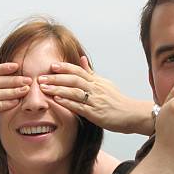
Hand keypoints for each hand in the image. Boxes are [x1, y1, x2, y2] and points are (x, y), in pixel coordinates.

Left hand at [38, 57, 153, 134]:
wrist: (131, 115)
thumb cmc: (117, 100)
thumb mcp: (104, 83)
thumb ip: (91, 72)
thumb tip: (81, 58)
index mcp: (96, 81)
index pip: (78, 71)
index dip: (64, 67)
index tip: (51, 66)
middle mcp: (95, 89)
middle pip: (73, 80)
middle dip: (56, 78)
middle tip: (41, 77)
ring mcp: (95, 101)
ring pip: (74, 92)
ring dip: (58, 89)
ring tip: (44, 88)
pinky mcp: (95, 114)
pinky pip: (79, 107)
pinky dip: (67, 102)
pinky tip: (56, 100)